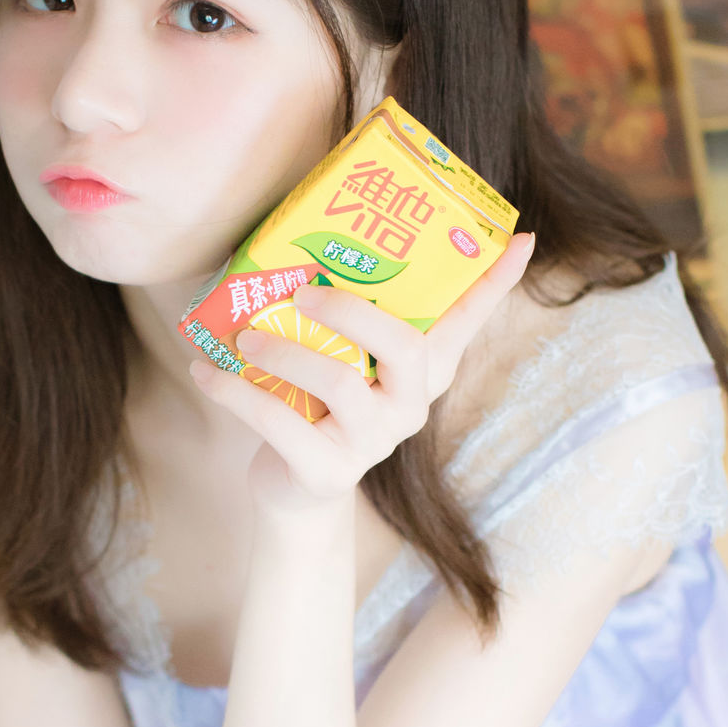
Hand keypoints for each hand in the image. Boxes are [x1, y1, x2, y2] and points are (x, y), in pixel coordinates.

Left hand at [186, 232, 536, 512]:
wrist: (295, 487)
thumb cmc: (317, 401)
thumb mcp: (340, 355)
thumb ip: (344, 311)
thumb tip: (312, 240)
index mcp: (421, 369)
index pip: (468, 321)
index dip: (495, 284)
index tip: (522, 239)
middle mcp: (408, 405)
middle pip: (404, 347)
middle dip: (352, 311)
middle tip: (302, 290)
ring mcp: (373, 442)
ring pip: (339, 384)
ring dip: (283, 352)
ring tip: (243, 337)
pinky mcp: (328, 471)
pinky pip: (281, 424)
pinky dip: (235, 393)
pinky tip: (205, 371)